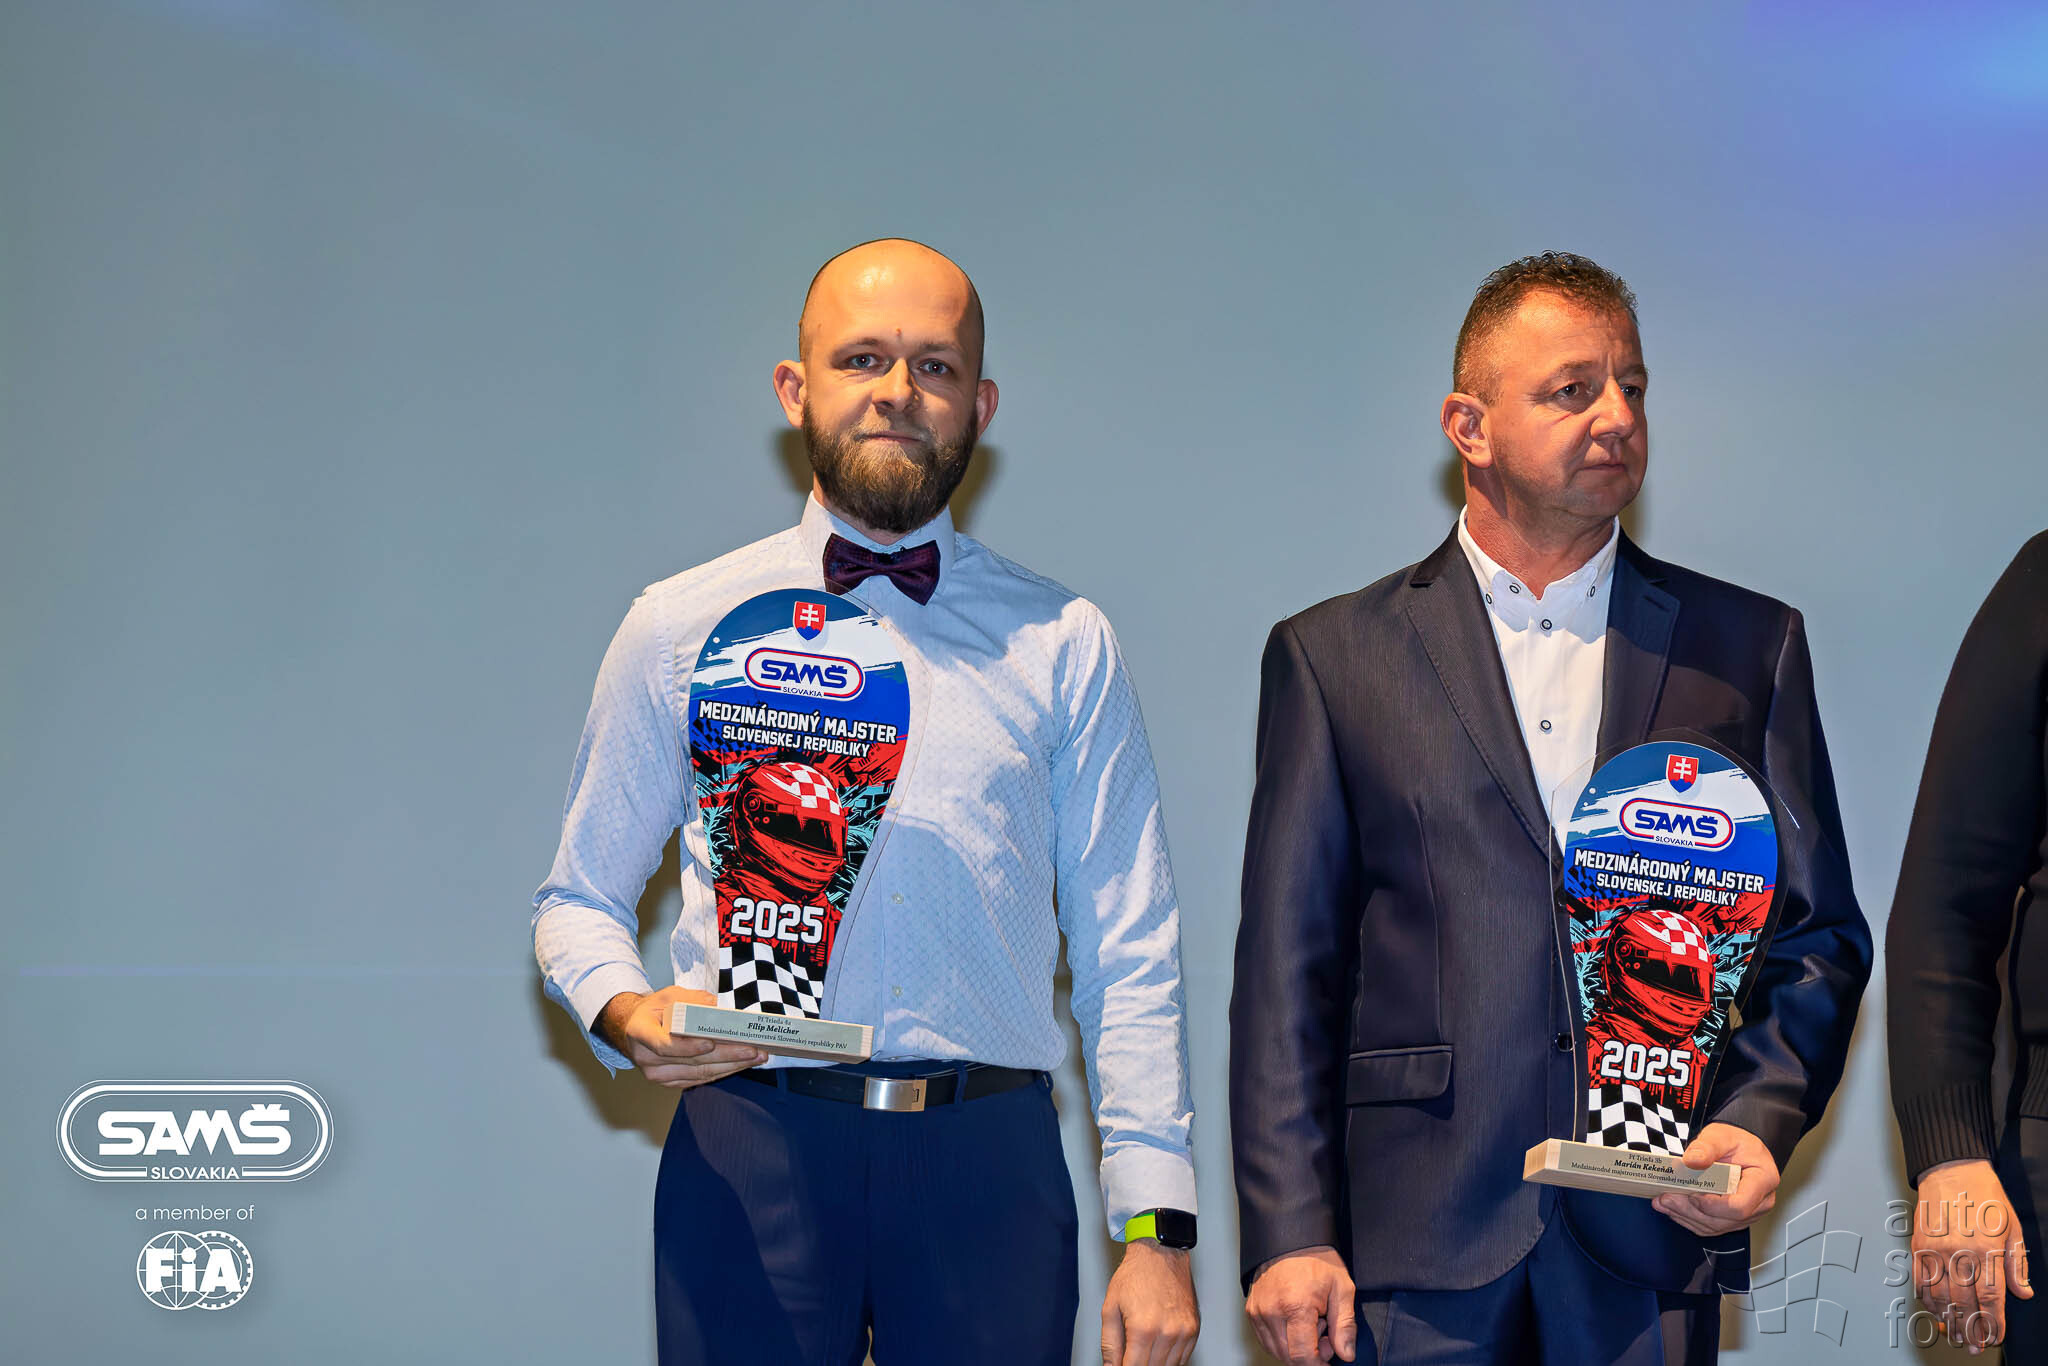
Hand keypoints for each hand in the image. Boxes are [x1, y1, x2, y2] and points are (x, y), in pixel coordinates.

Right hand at [595, 987, 765, 1088]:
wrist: (635, 1029)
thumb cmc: (654, 1010)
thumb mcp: (670, 995)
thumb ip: (693, 1000)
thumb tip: (723, 1007)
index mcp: (641, 1031)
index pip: (664, 1045)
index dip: (688, 1047)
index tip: (710, 1043)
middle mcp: (646, 1058)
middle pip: (691, 1062)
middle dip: (726, 1056)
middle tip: (752, 1049)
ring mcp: (657, 1074)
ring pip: (699, 1074)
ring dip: (730, 1066)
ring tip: (755, 1057)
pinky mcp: (669, 1082)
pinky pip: (699, 1080)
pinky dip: (722, 1071)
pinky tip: (740, 1064)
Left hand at [1101, 1239, 1198, 1365]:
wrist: (1161, 1253)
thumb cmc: (1135, 1275)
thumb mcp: (1110, 1308)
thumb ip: (1109, 1344)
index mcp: (1142, 1329)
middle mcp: (1167, 1333)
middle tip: (1130, 1356)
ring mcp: (1183, 1332)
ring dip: (1154, 1364)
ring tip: (1142, 1350)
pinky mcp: (1194, 1329)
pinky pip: (1182, 1358)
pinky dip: (1169, 1359)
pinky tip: (1157, 1348)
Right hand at [1244, 1245, 1355, 1364]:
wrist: (1290, 1238)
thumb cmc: (1316, 1261)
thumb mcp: (1342, 1288)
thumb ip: (1345, 1325)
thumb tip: (1346, 1354)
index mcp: (1295, 1306)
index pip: (1303, 1357)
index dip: (1319, 1364)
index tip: (1330, 1359)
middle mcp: (1271, 1311)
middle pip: (1289, 1358)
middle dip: (1309, 1354)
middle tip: (1323, 1331)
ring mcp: (1258, 1312)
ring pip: (1276, 1351)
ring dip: (1295, 1348)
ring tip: (1309, 1323)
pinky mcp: (1251, 1311)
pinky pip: (1266, 1340)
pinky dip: (1282, 1340)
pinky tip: (1295, 1322)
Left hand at [1651, 1122, 1778, 1237]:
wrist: (1739, 1148)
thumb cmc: (1736, 1142)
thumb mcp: (1722, 1136)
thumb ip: (1707, 1147)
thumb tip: (1692, 1160)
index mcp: (1763, 1180)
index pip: (1740, 1205)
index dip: (1713, 1205)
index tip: (1692, 1195)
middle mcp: (1759, 1202)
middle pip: (1724, 1219)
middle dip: (1691, 1211)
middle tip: (1666, 1198)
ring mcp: (1747, 1213)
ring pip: (1715, 1226)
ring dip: (1686, 1217)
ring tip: (1663, 1202)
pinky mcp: (1733, 1218)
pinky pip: (1711, 1225)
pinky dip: (1689, 1219)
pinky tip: (1672, 1208)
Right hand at [1912, 1158, 2032, 1353]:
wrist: (1951, 1169)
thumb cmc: (1984, 1196)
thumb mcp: (2012, 1227)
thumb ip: (2017, 1263)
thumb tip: (2023, 1293)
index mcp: (1987, 1248)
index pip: (1991, 1296)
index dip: (1993, 1322)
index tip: (1995, 1336)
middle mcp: (1959, 1251)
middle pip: (1964, 1301)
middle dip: (1971, 1328)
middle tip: (1974, 1346)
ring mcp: (1935, 1249)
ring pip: (1940, 1295)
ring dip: (1948, 1319)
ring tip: (1955, 1335)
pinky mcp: (1918, 1244)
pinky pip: (1920, 1279)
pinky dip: (1927, 1298)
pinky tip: (1935, 1310)